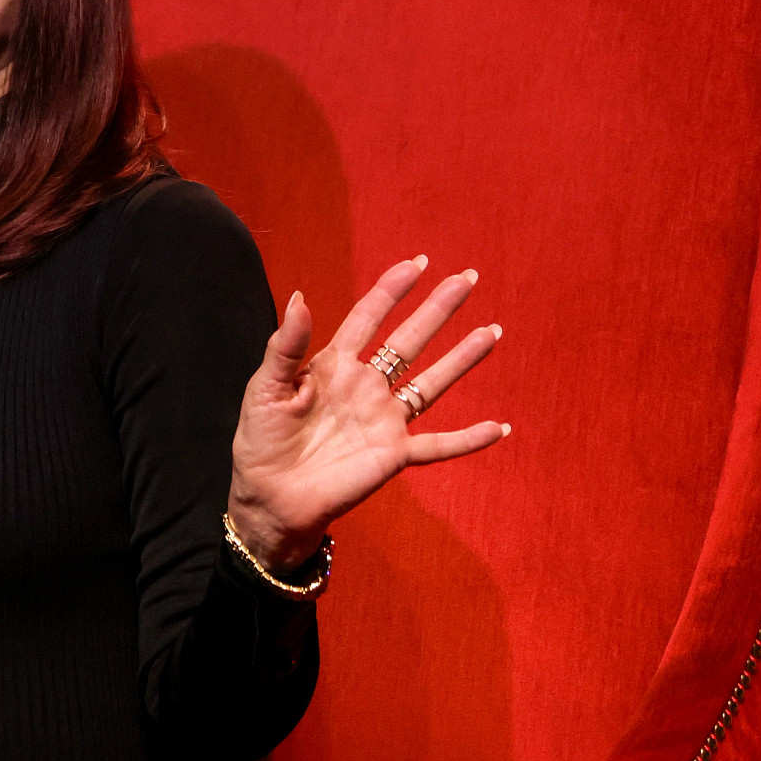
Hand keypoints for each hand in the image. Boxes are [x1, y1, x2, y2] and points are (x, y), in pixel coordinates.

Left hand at [227, 256, 507, 570]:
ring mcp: (383, 420)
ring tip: (491, 332)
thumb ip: (286, 346)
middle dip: (438, 309)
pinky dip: (468, 440)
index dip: (392, 290)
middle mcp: (366, 387)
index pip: (369, 317)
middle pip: (410, 340)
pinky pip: (438, 446)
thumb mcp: (266, 388)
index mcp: (334, 365)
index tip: (417, 264)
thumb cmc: (261, 441)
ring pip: (432, 383)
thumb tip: (300, 298)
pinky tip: (499, 428)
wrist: (268, 496)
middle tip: (467, 279)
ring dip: (462, 359)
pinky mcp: (393, 454)